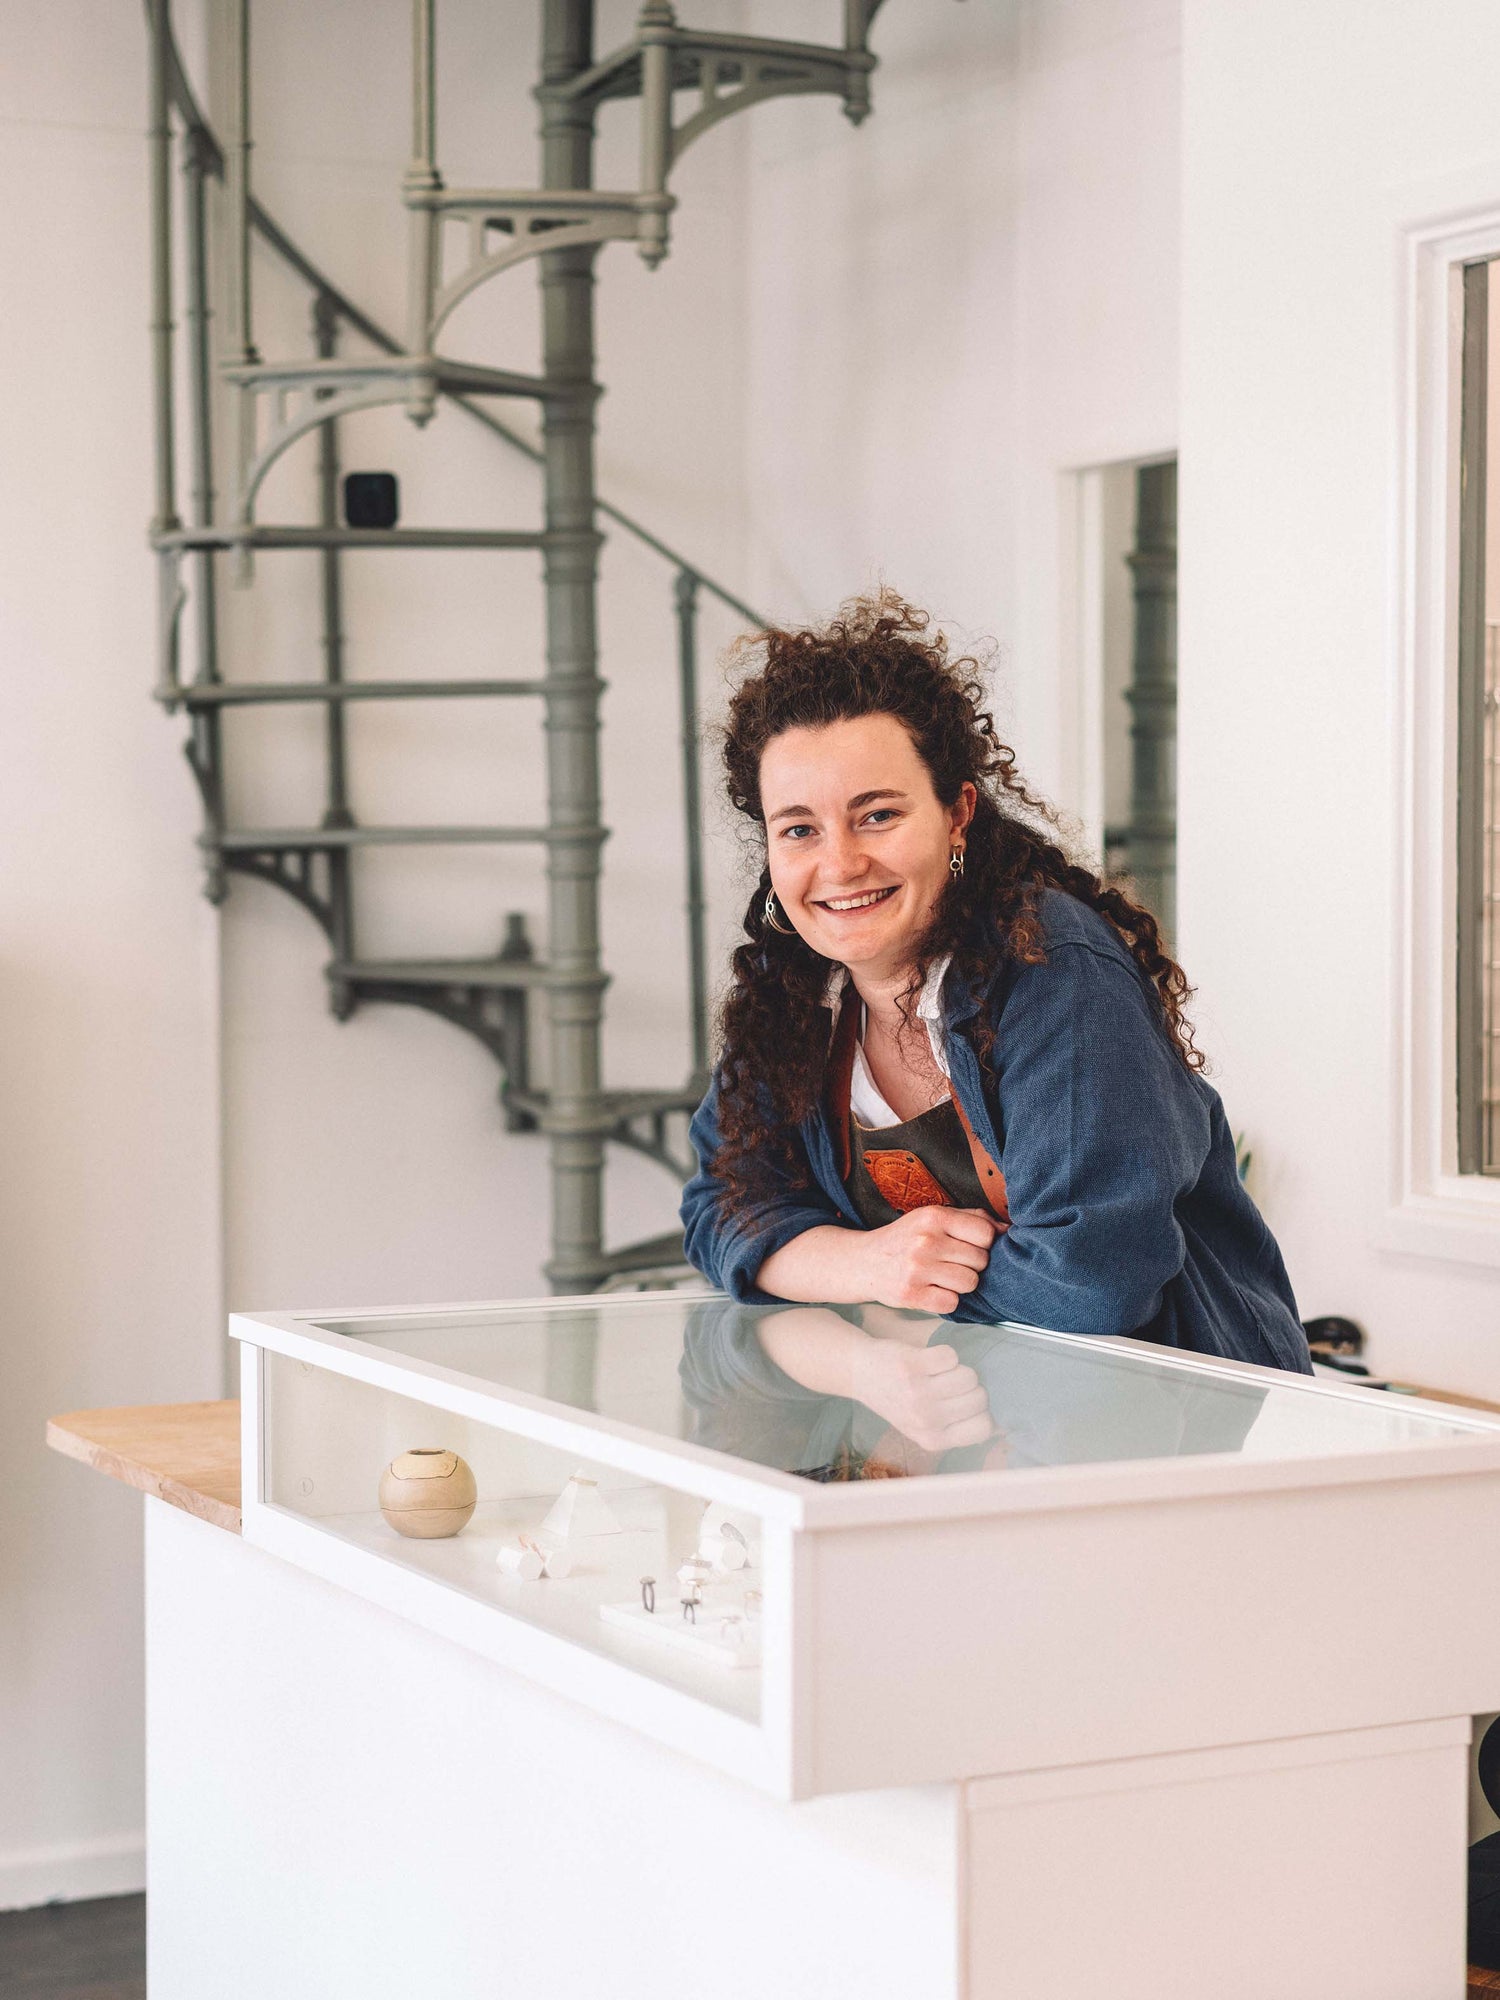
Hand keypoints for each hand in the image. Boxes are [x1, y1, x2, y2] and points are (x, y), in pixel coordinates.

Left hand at [851, 1338, 992, 1452]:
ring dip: (957, 1369)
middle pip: (980, 1397)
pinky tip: (926, 1360)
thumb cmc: (899, 1398)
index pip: (984, 1428)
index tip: (961, 1403)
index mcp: (932, 1439)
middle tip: (944, 1384)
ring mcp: (917, 1393)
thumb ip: (956, 1428)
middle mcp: (925, 1420)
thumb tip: (1005, 1428)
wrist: (860, 1373)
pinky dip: (943, 1353)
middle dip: (969, 1387)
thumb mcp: (923, 1426)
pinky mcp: (910, 1366)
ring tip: (935, 1373)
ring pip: (969, 1376)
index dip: (980, 1411)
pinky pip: (951, 1356)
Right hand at [859, 1206, 999, 1314]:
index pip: (985, 1233)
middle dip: (972, 1264)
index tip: (969, 1246)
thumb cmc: (904, 1240)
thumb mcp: (932, 1218)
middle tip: (951, 1262)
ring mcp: (917, 1269)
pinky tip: (932, 1290)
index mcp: (933, 1216)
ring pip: (970, 1283)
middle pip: (980, 1260)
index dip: (983, 1243)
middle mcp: (925, 1241)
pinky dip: (946, 1300)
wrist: (863, 1262)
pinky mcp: (911, 1295)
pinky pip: (952, 1303)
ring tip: (942, 1276)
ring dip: (961, 1284)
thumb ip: (970, 1218)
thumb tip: (1007, 1229)